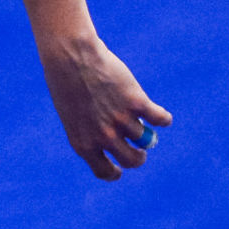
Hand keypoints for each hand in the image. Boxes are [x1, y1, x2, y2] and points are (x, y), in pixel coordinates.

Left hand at [38, 34, 170, 180]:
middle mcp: (104, 137)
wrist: (70, 56)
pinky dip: (163, 119)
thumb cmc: (66, 82)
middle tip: (139, 149)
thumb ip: (92, 131)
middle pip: (132, 160)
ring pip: (145, 139)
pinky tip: (161, 116)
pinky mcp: (136, 102)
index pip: (105, 171)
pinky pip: (160, 119)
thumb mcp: (73, 114)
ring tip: (142, 122)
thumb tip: (120, 140)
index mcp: (83, 143)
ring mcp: (121, 120)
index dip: (115, 172)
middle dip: (138, 157)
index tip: (119, 168)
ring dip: (146, 134)